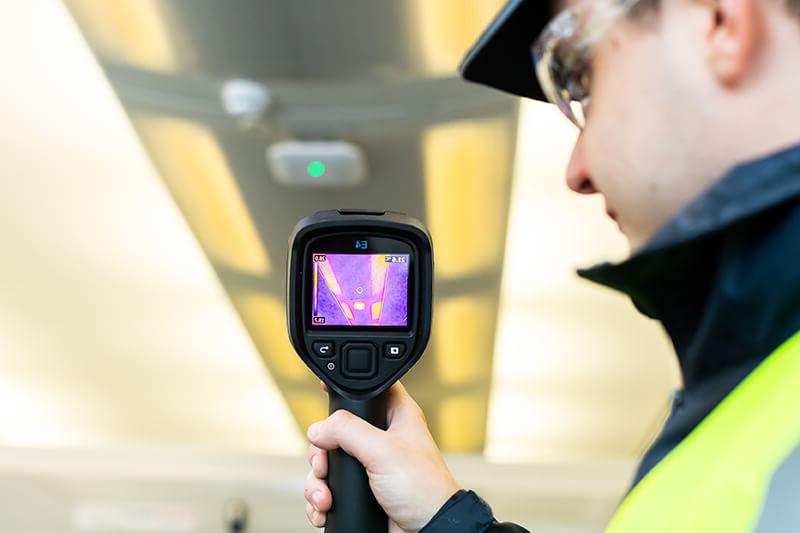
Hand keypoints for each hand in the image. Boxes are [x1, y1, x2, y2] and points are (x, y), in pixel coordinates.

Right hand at [303, 381, 460, 531]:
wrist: (428, 531)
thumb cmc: (423, 489)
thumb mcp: (384, 451)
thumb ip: (348, 431)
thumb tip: (318, 428)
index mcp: (395, 416)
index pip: (367, 390)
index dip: (346, 389)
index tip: (326, 393)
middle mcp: (381, 438)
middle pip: (336, 430)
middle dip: (321, 453)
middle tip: (323, 466)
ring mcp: (369, 465)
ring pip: (328, 462)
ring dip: (318, 481)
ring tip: (325, 498)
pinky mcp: (361, 490)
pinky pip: (329, 488)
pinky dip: (320, 499)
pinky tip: (324, 508)